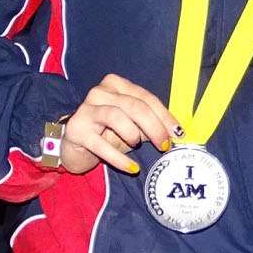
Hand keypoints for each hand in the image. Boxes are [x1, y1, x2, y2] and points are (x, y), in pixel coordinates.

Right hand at [61, 74, 181, 175]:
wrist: (74, 146)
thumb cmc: (106, 133)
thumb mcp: (131, 126)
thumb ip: (150, 125)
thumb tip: (175, 133)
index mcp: (116, 85)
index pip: (145, 97)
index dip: (164, 116)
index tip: (178, 133)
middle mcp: (100, 92)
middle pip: (134, 106)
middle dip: (154, 126)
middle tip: (164, 145)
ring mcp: (86, 110)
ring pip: (116, 116)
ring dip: (133, 133)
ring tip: (137, 145)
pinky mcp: (76, 130)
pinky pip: (101, 144)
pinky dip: (119, 157)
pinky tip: (132, 167)